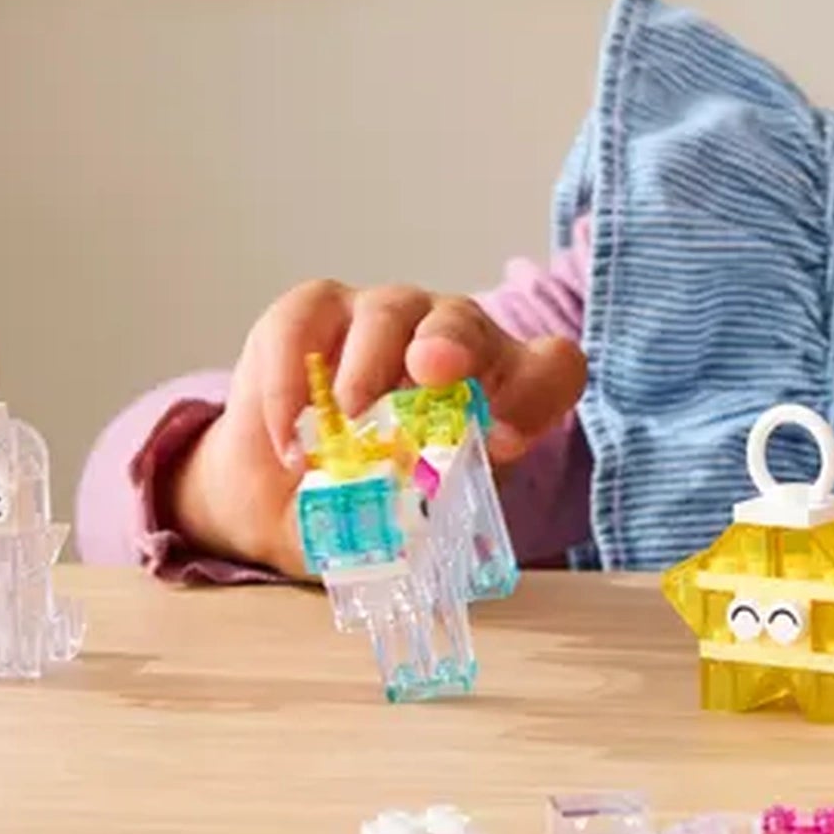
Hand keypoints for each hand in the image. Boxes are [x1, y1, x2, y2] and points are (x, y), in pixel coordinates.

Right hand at [166, 281, 587, 574]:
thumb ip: (421, 513)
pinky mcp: (313, 312)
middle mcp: (450, 339)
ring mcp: (383, 317)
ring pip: (389, 312)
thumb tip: (419, 518)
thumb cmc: (369, 501)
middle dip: (454, 342)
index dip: (537, 393)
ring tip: (344, 420)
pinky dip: (293, 378)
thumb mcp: (405, 520)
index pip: (550, 368)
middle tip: (432, 370)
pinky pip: (307, 322)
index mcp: (498, 388)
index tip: (505, 439)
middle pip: (466, 321)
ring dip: (366, 365)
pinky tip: (289, 437)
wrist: (283, 501)